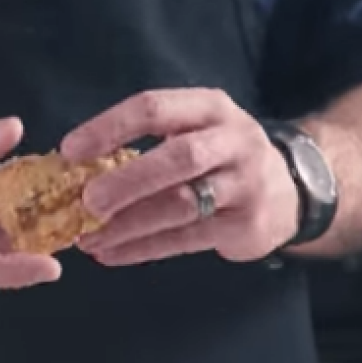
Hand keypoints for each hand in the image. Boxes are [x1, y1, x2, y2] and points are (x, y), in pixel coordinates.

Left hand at [62, 89, 299, 264]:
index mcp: (209, 108)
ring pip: (182, 204)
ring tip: (88, 238)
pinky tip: (111, 254)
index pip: (154, 108)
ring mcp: (244, 184)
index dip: (109, 128)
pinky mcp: (245, 225)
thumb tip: (74, 170)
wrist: (291, 190)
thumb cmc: (219, 157)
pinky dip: (143, 249)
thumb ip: (146, 144)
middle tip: (86, 201)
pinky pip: (187, 239)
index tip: (69, 150)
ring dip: (129, 224)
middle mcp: (233, 141)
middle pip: (178, 157)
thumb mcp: (194, 132)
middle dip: (127, 180)